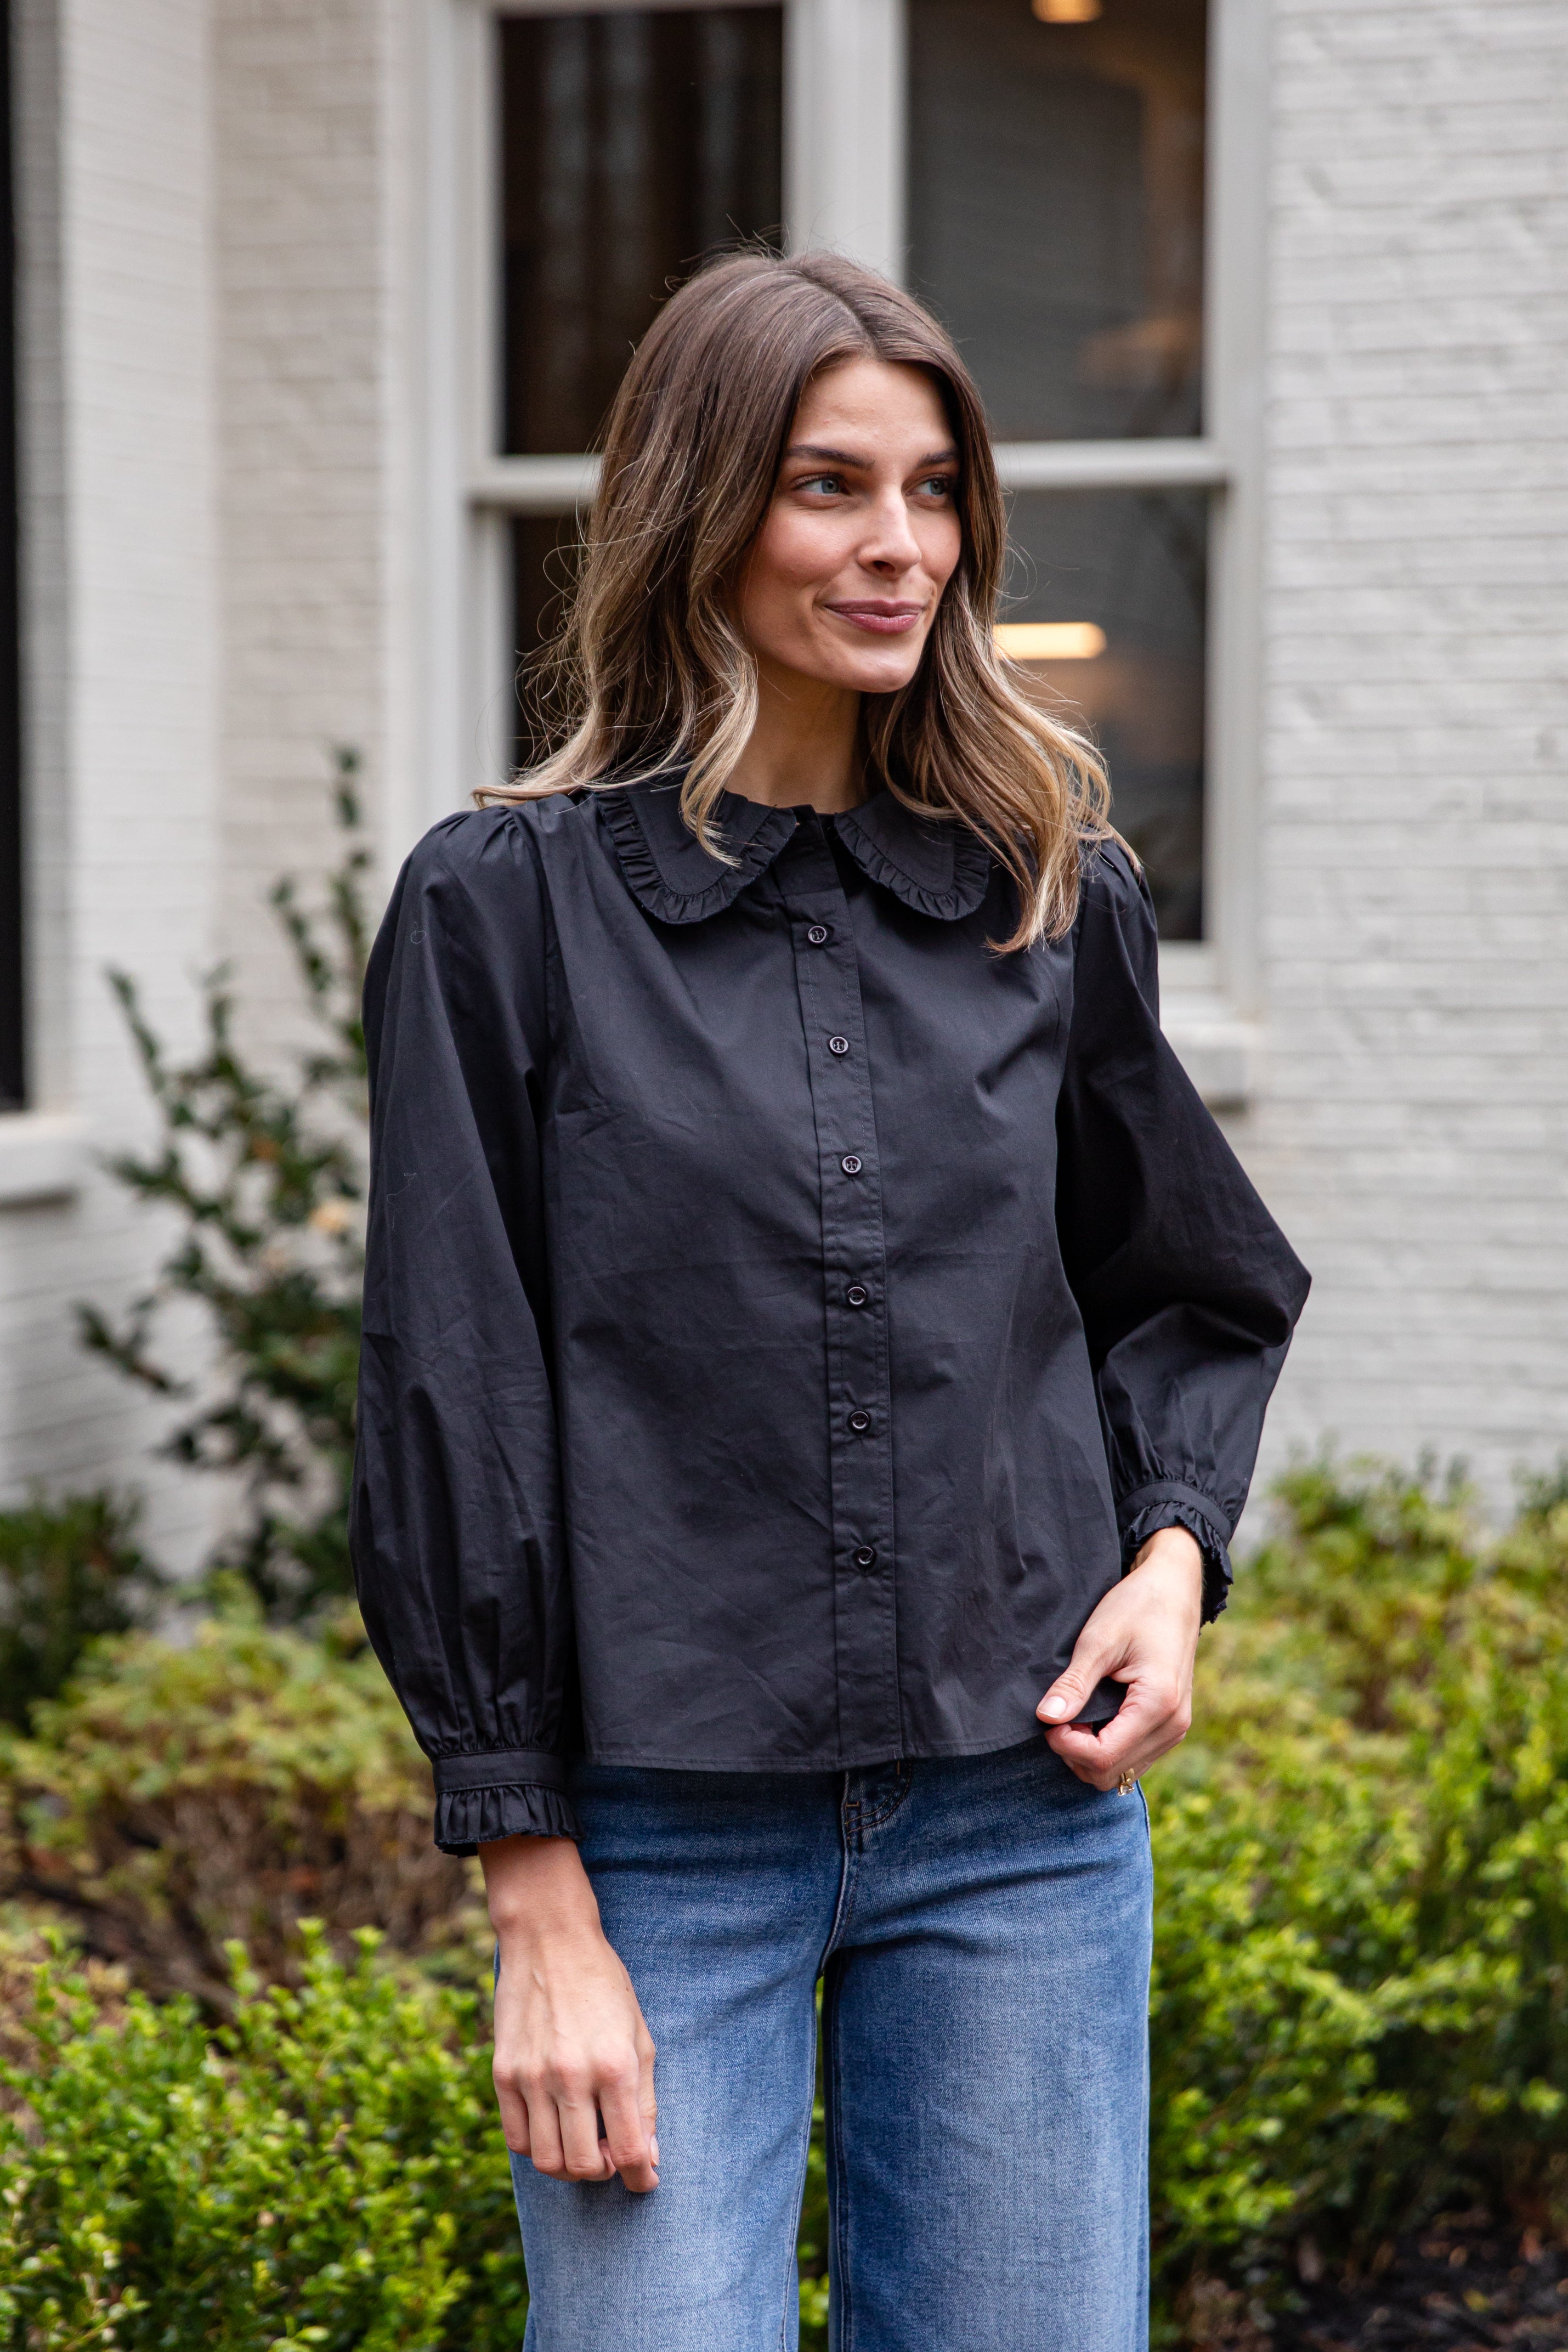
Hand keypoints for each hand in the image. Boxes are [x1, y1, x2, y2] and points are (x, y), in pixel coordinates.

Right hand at [481, 1833, 658, 2192]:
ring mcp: (532, 2077)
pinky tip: (553, 2127)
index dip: (642, 2177)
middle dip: (606, 2172)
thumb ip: (646, 2100)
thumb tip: (649, 2158)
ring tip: (584, 2142)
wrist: (550, 1940)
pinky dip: (537, 2147)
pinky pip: (516, 2140)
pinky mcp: (503, 2073)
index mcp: (615, 2066)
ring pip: (548, 2161)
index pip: (631, 2150)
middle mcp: (571, 2076)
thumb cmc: (604, 1986)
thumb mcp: (640, 2036)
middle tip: (613, 2154)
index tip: (646, 2181)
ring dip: (571, 2165)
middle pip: (586, 2166)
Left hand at [1034, 1526, 1204, 1790]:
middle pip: (1110, 1773)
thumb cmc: (1137, 1607)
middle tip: (1060, 1715)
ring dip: (1090, 1753)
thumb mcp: (1099, 1640)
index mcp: (1158, 1705)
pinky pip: (1133, 1758)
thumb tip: (1046, 1718)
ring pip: (1121, 1771)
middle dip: (1075, 1753)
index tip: (1049, 1718)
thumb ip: (1074, 1684)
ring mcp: (1175, 1729)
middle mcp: (1173, 1726)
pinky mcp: (1170, 1726)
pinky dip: (1107, 1748)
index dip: (1066, 1745)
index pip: (1103, 1756)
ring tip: (1076, 1713)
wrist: (1174, 1589)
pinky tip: (1094, 1717)